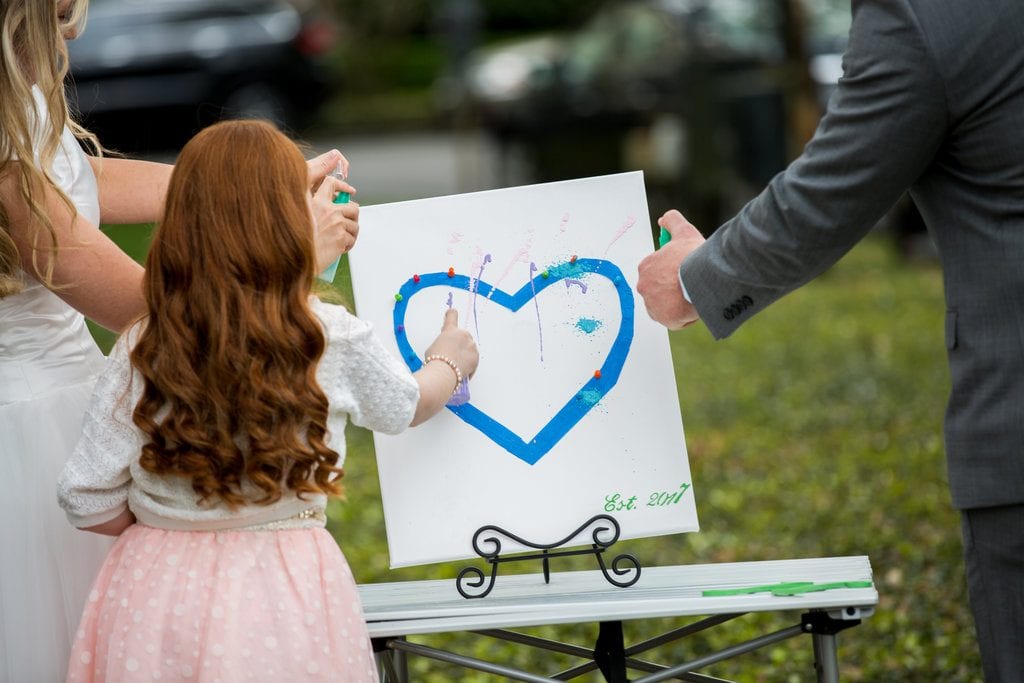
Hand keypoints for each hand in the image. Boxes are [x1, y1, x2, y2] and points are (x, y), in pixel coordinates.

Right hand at [309, 155, 357, 271]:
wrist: (296, 260)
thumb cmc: (298, 242)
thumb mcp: (301, 217)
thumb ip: (315, 208)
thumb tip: (333, 207)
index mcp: (316, 203)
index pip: (331, 183)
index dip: (342, 186)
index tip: (349, 191)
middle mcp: (328, 210)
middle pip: (353, 207)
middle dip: (352, 217)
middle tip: (346, 224)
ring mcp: (336, 223)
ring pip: (355, 225)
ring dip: (350, 233)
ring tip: (340, 240)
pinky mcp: (341, 237)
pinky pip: (352, 239)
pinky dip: (348, 245)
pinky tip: (338, 248)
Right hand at [424, 308, 478, 379]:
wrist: (443, 372)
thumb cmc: (435, 360)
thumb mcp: (433, 347)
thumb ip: (443, 343)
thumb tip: (446, 348)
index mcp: (450, 330)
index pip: (452, 316)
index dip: (451, 314)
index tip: (452, 312)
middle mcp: (462, 334)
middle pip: (463, 336)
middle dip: (459, 343)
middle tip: (452, 354)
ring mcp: (471, 345)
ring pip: (469, 348)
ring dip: (464, 354)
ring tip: (455, 364)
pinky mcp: (476, 356)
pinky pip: (473, 359)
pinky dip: (469, 363)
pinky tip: (461, 369)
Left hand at [636, 210, 704, 329]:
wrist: (703, 276)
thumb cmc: (692, 254)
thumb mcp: (683, 231)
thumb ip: (672, 221)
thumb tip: (664, 219)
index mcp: (645, 267)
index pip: (658, 275)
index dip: (672, 275)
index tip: (684, 273)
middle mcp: (644, 287)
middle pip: (660, 292)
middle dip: (673, 291)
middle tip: (690, 285)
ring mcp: (653, 305)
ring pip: (666, 308)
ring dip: (678, 305)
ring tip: (693, 296)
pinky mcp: (665, 320)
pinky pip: (675, 321)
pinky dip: (685, 317)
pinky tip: (694, 306)